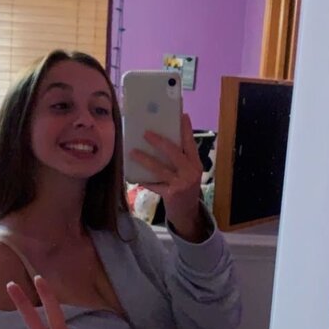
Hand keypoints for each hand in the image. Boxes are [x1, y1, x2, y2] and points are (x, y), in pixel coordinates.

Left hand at [132, 114, 207, 241]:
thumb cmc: (185, 188)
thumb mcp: (188, 172)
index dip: (186, 129)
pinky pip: (154, 184)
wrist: (188, 213)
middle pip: (174, 152)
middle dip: (159, 141)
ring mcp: (181, 183)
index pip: (190, 143)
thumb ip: (180, 159)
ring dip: (145, 159)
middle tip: (145, 133)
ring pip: (160, 168)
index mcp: (195, 163)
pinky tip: (134, 175)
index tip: (181, 115)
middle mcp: (191, 172)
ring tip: (133, 152)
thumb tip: (162, 140)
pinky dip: (144, 180)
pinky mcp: (171, 194)